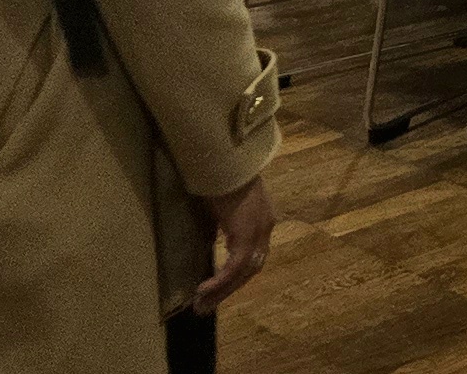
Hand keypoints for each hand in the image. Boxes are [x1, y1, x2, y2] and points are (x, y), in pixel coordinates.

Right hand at [189, 175, 274, 309]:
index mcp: (262, 219)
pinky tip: (203, 291)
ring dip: (222, 291)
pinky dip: (219, 281)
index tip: (220, 289)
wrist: (227, 160)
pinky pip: (233, 267)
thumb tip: (210, 236)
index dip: (238, 274)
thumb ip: (224, 221)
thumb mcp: (224, 204)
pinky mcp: (245, 234)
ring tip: (202, 305)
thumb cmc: (221, 175)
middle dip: (229, 289)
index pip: (254, 255)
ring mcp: (258, 231)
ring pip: (243, 272)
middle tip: (207, 306)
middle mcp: (265, 227)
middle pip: (252, 268)